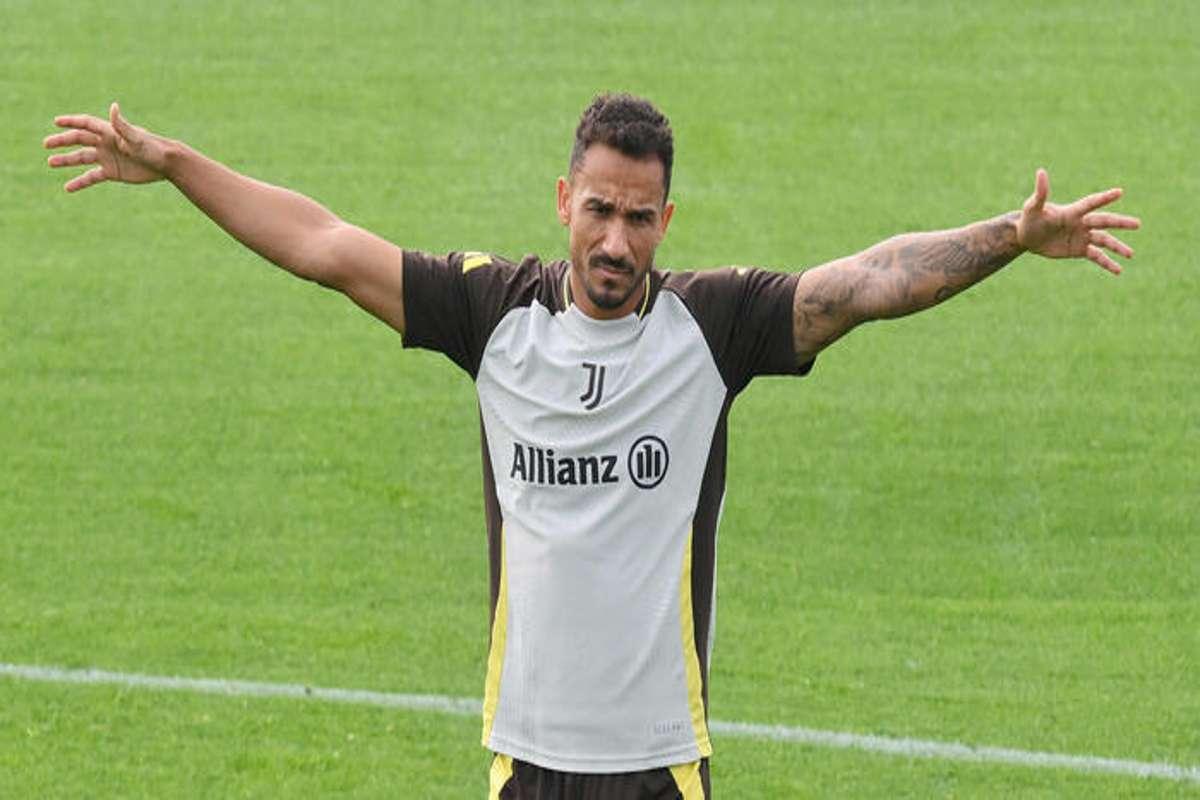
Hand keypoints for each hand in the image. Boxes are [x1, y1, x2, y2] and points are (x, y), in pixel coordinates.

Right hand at [44, 102, 168, 191]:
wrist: (165, 164)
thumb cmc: (152, 148)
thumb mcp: (136, 138)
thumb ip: (121, 125)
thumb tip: (113, 107)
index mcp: (109, 132)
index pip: (86, 124)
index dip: (71, 122)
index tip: (56, 122)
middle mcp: (106, 143)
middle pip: (79, 140)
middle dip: (62, 141)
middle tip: (47, 144)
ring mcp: (107, 158)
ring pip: (82, 158)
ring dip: (66, 160)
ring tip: (51, 163)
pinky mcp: (112, 172)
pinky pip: (91, 177)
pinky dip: (80, 182)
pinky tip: (68, 188)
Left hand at [1016, 168, 1140, 274]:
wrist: (1027, 238)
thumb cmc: (1029, 219)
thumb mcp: (1032, 208)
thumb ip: (1040, 193)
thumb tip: (1041, 171)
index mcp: (1072, 212)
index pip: (1091, 203)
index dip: (1104, 198)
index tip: (1120, 192)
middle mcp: (1082, 223)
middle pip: (1104, 222)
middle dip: (1120, 223)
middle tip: (1138, 224)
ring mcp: (1082, 237)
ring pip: (1104, 241)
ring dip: (1117, 247)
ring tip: (1131, 254)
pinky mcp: (1079, 250)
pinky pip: (1096, 257)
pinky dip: (1107, 263)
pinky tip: (1118, 270)